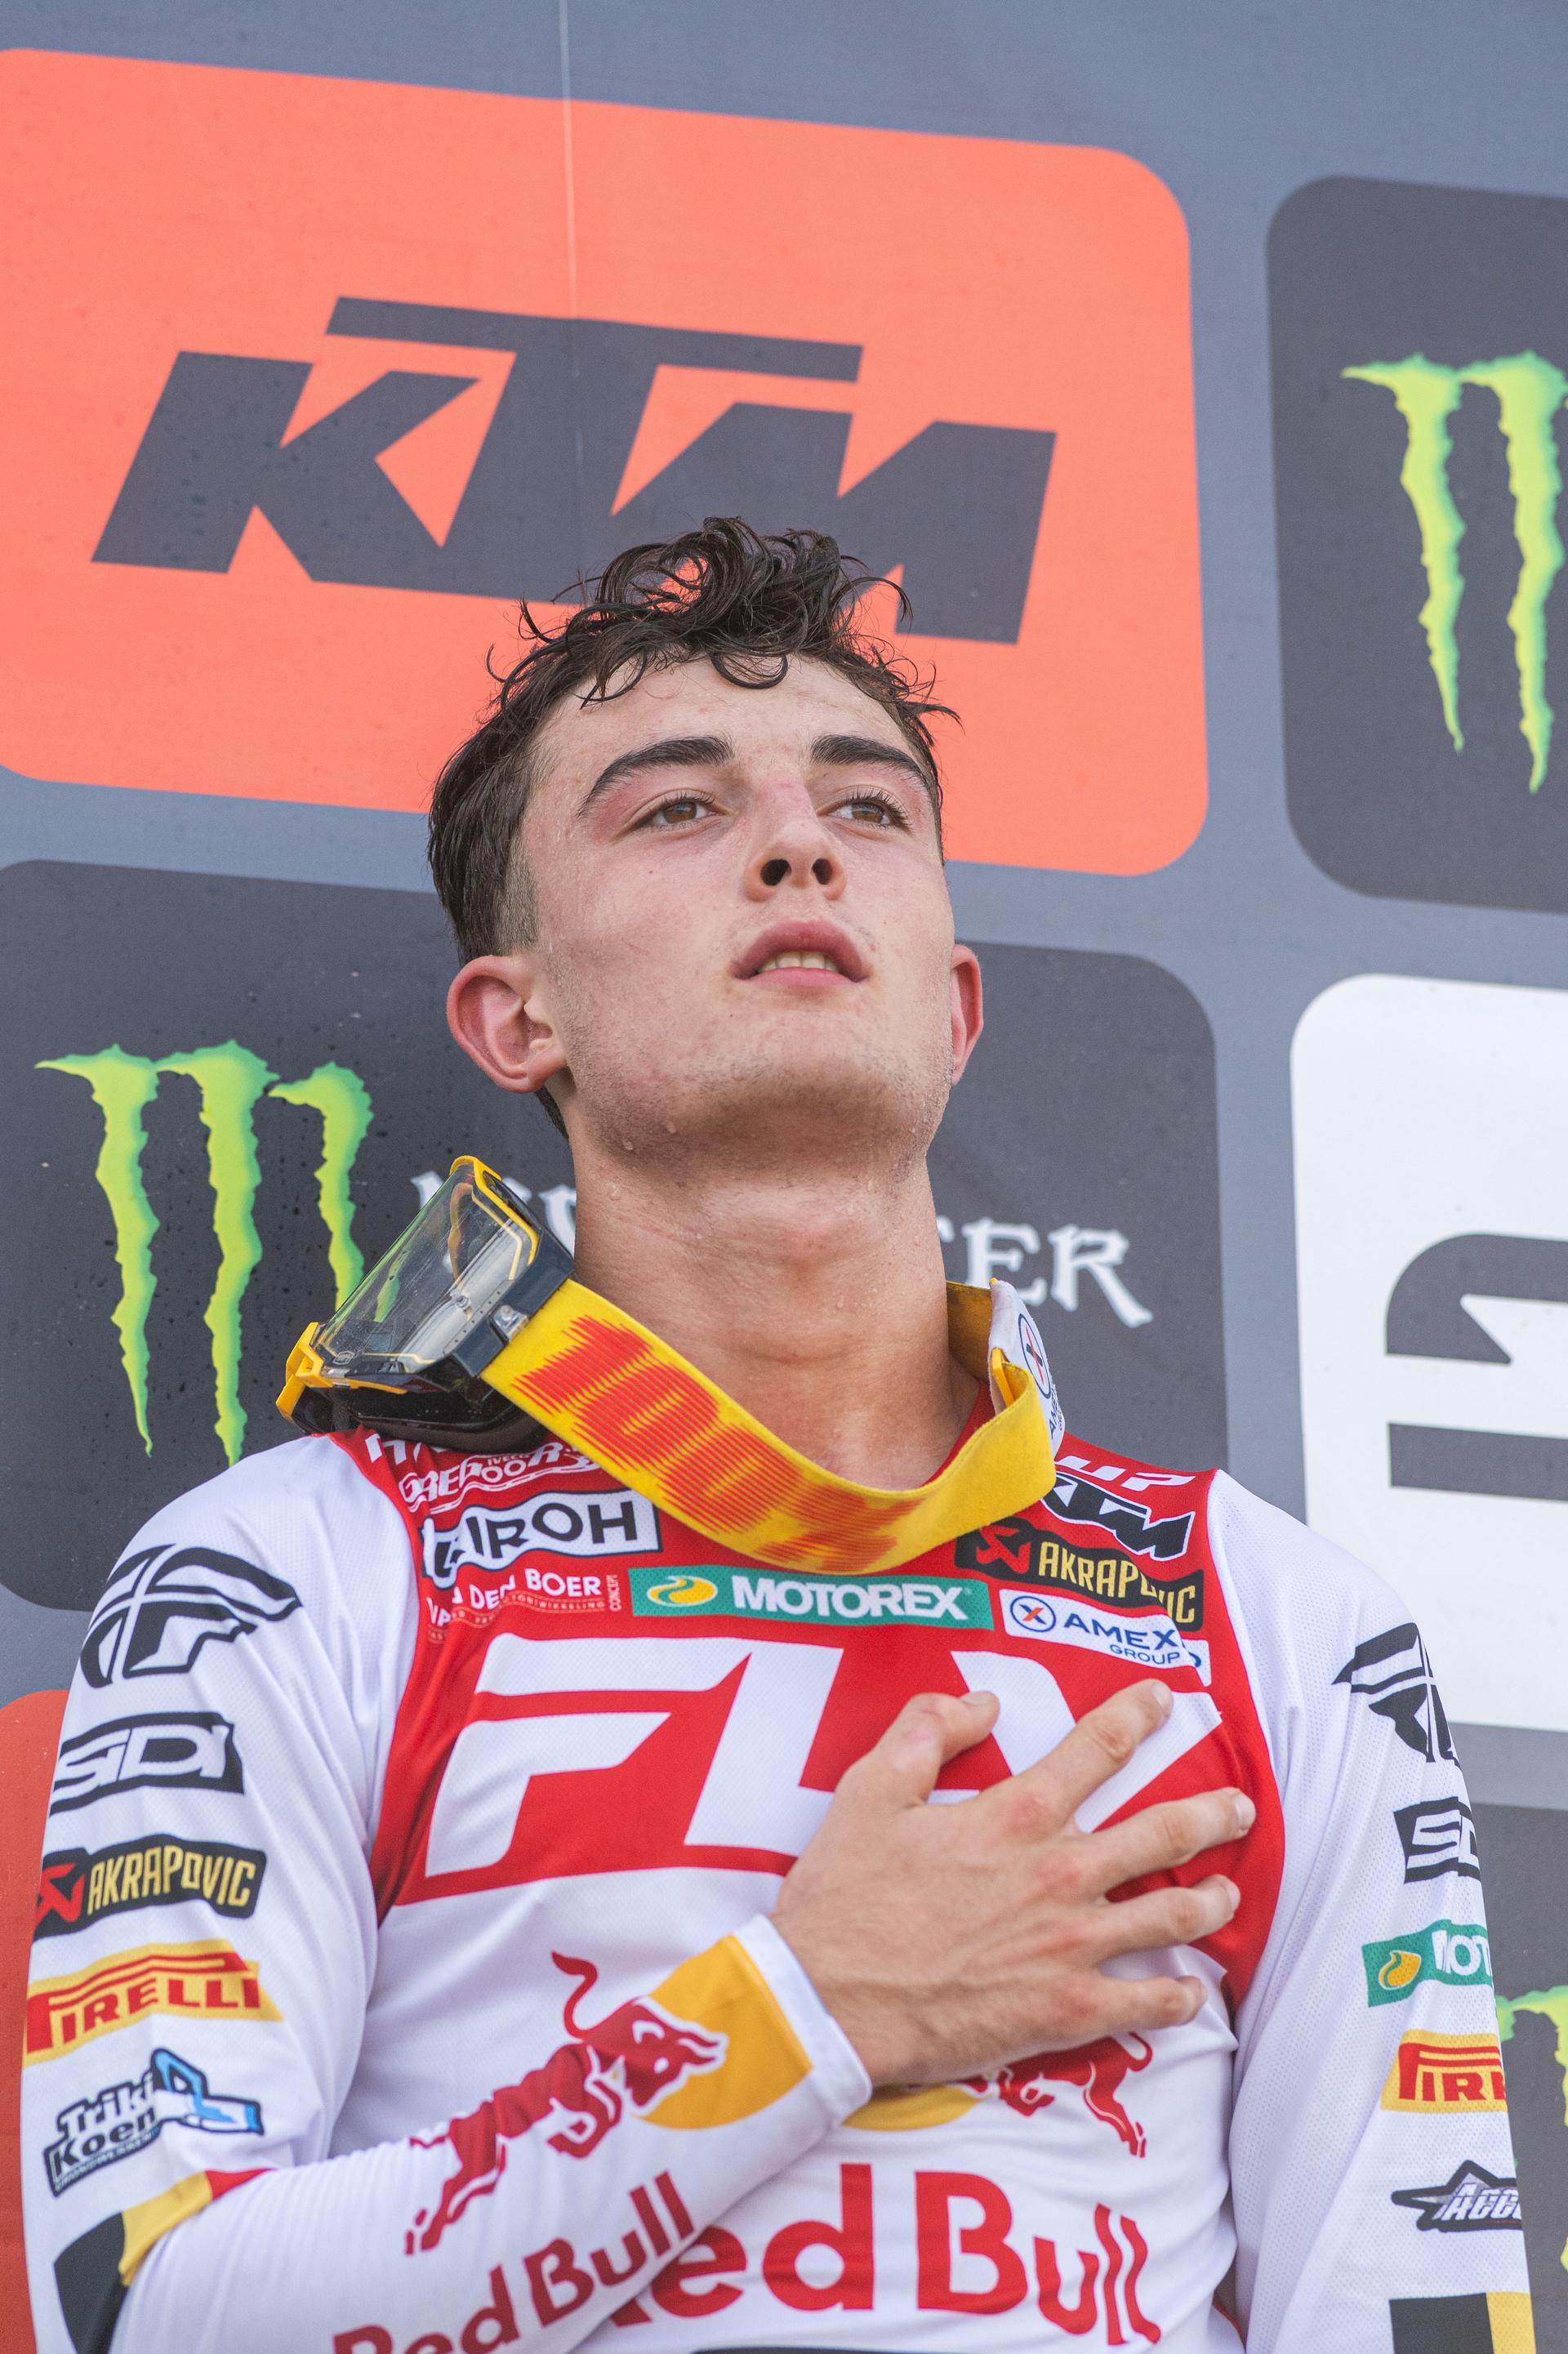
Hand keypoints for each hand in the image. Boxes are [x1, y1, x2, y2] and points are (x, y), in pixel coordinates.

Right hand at [771, 1679, 1251, 2085]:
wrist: (829, 1999)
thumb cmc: (845, 1896)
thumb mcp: (870, 1789)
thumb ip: (926, 1731)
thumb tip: (978, 1700)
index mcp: (1017, 1815)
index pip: (1096, 1748)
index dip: (1136, 1715)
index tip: (1164, 1699)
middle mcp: (1059, 1873)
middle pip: (1162, 1832)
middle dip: (1211, 1813)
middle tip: (1239, 1806)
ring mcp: (1072, 1945)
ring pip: (1172, 1915)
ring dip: (1209, 1901)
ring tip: (1226, 1893)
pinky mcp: (1067, 2011)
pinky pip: (1148, 2003)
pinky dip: (1179, 1996)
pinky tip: (1190, 1992)